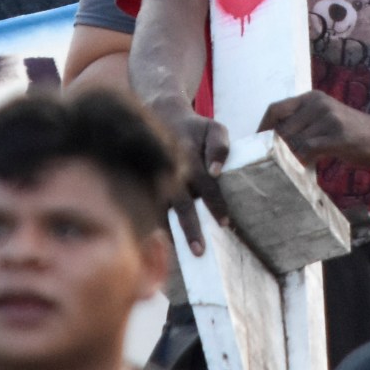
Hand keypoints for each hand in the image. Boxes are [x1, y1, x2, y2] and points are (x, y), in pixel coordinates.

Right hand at [155, 101, 230, 254]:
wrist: (159, 115)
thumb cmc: (194, 129)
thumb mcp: (213, 128)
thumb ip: (220, 146)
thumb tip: (217, 172)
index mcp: (188, 156)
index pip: (205, 184)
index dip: (215, 203)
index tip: (224, 223)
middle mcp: (169, 170)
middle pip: (180, 204)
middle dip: (190, 228)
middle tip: (199, 251)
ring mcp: (154, 179)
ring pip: (160, 210)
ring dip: (169, 233)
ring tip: (176, 255)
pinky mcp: (144, 185)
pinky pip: (149, 209)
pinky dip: (154, 227)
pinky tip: (159, 246)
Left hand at [260, 90, 369, 167]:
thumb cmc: (350, 131)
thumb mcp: (324, 118)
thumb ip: (302, 124)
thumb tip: (272, 141)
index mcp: (311, 97)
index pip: (275, 109)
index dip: (262, 127)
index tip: (255, 144)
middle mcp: (318, 103)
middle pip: (283, 128)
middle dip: (279, 147)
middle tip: (279, 161)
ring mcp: (329, 118)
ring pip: (295, 141)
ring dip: (293, 156)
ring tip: (299, 163)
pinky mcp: (338, 135)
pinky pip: (309, 149)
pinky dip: (304, 160)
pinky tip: (309, 165)